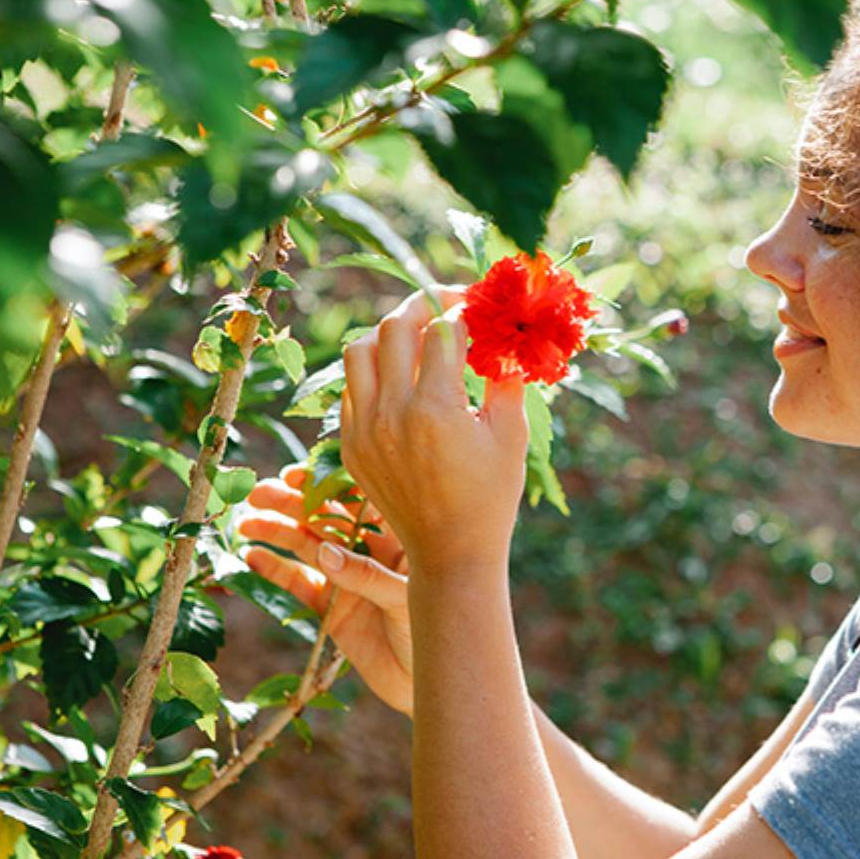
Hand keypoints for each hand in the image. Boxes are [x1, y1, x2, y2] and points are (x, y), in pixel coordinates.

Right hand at [238, 464, 413, 716]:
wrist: (428, 682)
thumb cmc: (438, 631)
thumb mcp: (408, 598)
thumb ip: (367, 576)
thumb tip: (324, 553)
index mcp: (401, 533)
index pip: (361, 497)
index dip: (327, 484)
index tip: (295, 476)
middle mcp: (372, 548)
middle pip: (328, 516)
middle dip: (293, 503)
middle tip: (259, 493)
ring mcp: (349, 576)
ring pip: (308, 545)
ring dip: (277, 530)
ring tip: (247, 523)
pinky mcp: (331, 607)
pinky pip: (299, 582)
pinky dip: (275, 569)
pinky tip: (252, 556)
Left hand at [340, 287, 529, 574]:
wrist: (450, 553)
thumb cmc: (491, 496)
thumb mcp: (510, 435)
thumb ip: (505, 380)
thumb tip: (506, 339)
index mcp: (437, 409)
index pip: (442, 329)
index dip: (462, 309)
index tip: (475, 306)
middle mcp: (393, 413)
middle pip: (394, 327)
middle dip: (421, 306)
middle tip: (443, 305)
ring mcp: (365, 429)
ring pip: (359, 350)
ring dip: (386, 333)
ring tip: (413, 336)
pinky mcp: (350, 444)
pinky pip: (350, 388)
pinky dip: (371, 372)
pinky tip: (397, 377)